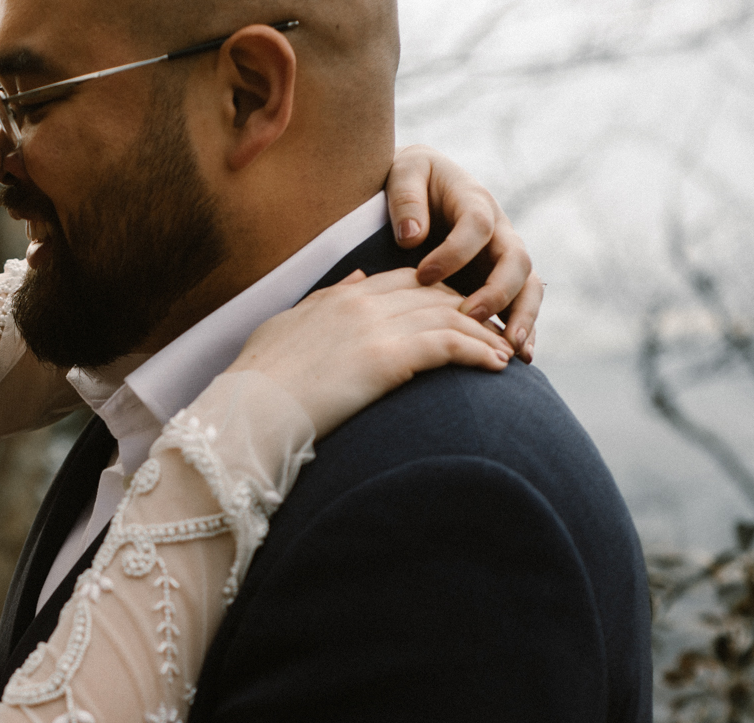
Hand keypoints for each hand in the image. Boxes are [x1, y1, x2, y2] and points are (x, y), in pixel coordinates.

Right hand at [229, 269, 511, 438]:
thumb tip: (358, 280)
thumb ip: (325, 300)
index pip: (406, 281)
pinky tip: (496, 366)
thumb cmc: (257, 383)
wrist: (247, 412)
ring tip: (506, 353)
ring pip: (449, 318)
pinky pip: (447, 346)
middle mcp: (362, 303)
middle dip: (472, 311)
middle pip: (435, 295)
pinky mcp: (386, 360)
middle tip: (497, 331)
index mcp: (341, 297)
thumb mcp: (287, 327)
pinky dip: (477, 353)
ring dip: (484, 334)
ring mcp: (376, 329)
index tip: (461, 312)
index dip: (440, 294)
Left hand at [385, 144, 545, 362]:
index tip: (423, 276)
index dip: (454, 251)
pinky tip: (518, 358)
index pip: (477, 225)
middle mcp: (499, 231)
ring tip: (508, 349)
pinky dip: (524, 330)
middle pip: (516, 260)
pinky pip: (522, 306)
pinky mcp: (500, 282)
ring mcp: (503, 259)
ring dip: (522, 317)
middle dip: (497, 291)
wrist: (422, 187)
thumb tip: (412, 237)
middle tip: (468, 317)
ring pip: (528, 287)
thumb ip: (406, 199)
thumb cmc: (410, 181)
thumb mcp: (403, 173)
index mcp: (475, 201)